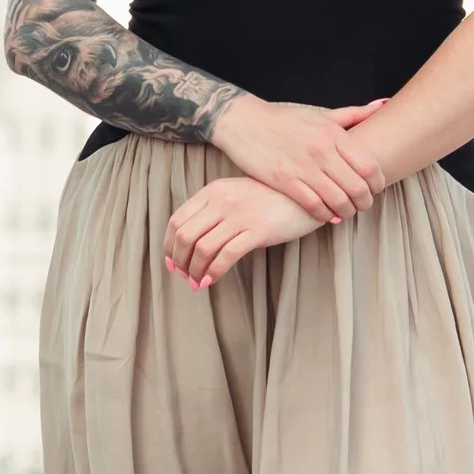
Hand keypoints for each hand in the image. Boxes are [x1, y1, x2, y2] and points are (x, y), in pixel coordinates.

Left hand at [164, 176, 323, 290]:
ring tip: (196, 282)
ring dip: (194, 270)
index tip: (171, 262)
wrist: (305, 195)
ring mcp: (239, 216)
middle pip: (184, 236)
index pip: (177, 219)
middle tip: (183, 276)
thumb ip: (214, 208)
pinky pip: (226, 256)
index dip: (168, 245)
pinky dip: (213, 272)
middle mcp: (222, 201)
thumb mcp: (236, 194)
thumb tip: (189, 239)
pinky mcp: (257, 231)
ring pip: (202, 248)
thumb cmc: (269, 198)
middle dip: (179, 261)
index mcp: (213, 191)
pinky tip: (210, 281)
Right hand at [208, 93, 385, 223]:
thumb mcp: (321, 114)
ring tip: (347, 211)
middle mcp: (321, 150)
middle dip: (366, 201)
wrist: (244, 122)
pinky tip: (327, 214)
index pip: (370, 165)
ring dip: (347, 211)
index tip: (376, 188)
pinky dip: (325, 215)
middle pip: (358, 187)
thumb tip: (382, 105)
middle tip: (364, 204)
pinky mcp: (284, 181)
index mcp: (332, 133)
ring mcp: (302, 167)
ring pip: (338, 200)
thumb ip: (353, 114)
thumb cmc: (286, 119)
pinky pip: (314, 206)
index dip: (379, 183)